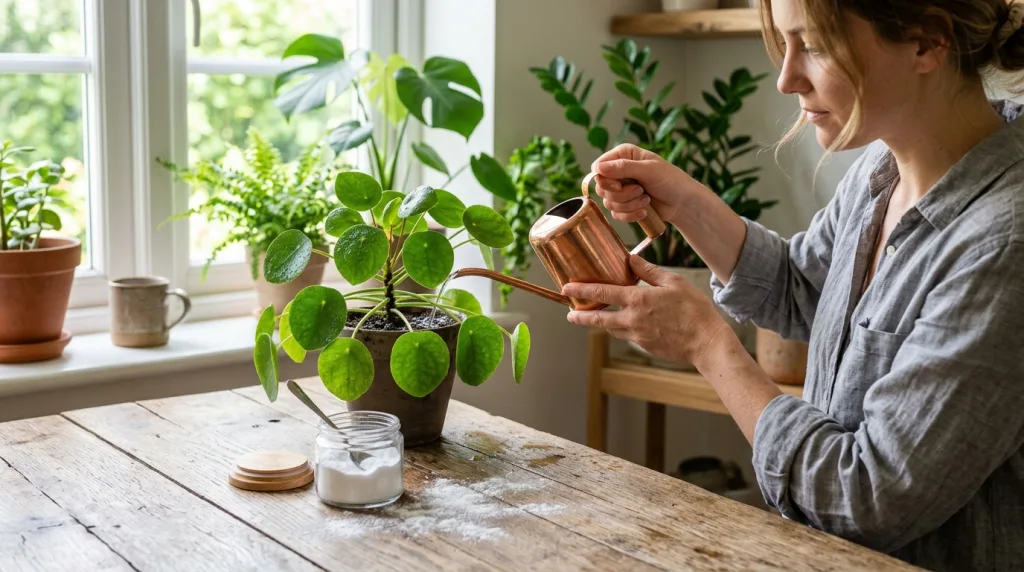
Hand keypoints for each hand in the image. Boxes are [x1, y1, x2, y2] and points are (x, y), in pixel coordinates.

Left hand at [563, 255, 730, 366]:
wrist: (706, 342)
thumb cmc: (694, 309)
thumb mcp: (673, 282)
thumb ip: (648, 271)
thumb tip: (631, 258)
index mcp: (638, 300)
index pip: (601, 294)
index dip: (581, 290)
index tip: (567, 288)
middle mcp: (632, 320)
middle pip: (598, 319)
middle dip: (581, 317)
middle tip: (569, 314)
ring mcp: (638, 336)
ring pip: (612, 329)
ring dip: (601, 323)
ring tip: (594, 317)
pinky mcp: (645, 346)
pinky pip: (627, 335)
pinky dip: (620, 329)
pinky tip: (624, 323)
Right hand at [590, 144, 695, 224]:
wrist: (683, 203)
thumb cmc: (670, 180)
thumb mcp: (648, 170)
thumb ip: (623, 168)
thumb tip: (598, 168)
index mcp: (623, 156)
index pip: (598, 167)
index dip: (603, 179)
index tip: (617, 186)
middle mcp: (618, 171)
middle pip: (601, 187)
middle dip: (621, 194)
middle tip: (640, 190)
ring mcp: (621, 190)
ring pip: (608, 203)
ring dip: (629, 205)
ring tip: (646, 200)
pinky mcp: (624, 206)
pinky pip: (615, 215)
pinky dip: (630, 215)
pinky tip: (645, 211)